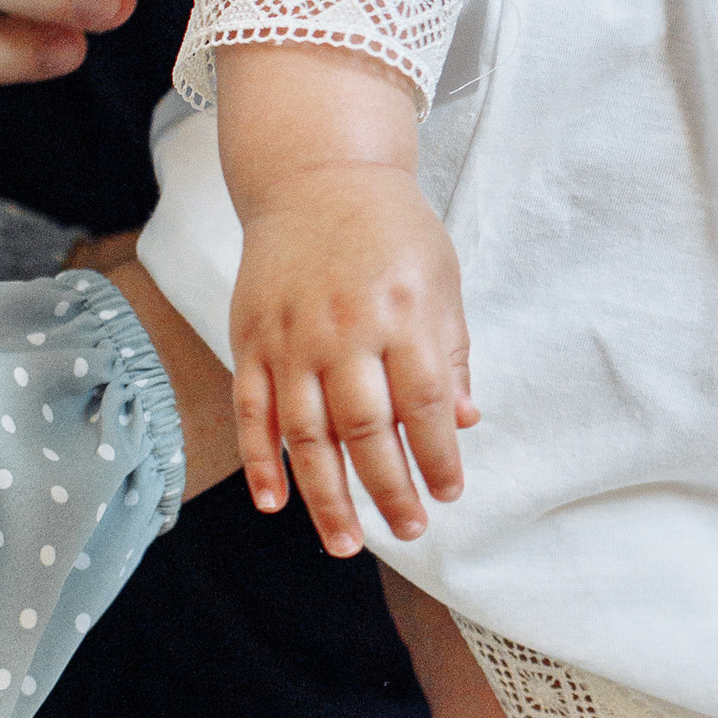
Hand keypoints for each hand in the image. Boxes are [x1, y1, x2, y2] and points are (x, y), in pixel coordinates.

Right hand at [230, 171, 477, 554]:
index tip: (450, 492)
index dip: (438, 456)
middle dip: (390, 488)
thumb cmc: (391, 229)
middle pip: (367, 429)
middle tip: (409, 529)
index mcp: (403, 312)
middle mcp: (346, 330)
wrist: (317, 176)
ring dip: (327, 495)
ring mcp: (292, 337)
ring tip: (347, 542)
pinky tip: (276, 504)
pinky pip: (254, 411)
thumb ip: (451, 351)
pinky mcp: (252, 338)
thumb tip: (465, 421)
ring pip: (308, 434)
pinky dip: (262, 461)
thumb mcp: (441, 277)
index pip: (425, 403)